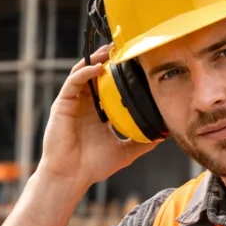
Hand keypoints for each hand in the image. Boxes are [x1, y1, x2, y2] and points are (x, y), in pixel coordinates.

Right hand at [37, 46, 159, 191]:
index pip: (110, 88)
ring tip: (110, 51)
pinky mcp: (62, 104)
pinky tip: (99, 68)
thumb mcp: (125, 153)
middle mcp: (86, 105)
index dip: (120, 75)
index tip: (135, 65)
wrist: (71, 176)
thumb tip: (163, 136)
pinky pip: (74, 82)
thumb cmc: (92, 167)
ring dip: (96, 59)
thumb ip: (142, 143)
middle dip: (108, 61)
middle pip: (96, 75)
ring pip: (83, 73)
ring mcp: (73, 103)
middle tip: (123, 49)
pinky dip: (85, 72)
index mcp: (98, 114)